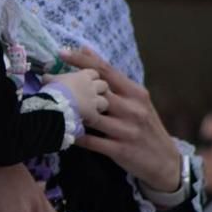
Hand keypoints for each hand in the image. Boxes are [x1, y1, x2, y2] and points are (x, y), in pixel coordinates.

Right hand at [45, 67, 109, 126]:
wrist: (56, 103)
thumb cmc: (53, 89)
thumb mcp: (50, 81)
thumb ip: (51, 78)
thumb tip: (46, 77)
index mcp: (83, 76)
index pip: (94, 73)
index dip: (91, 77)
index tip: (85, 81)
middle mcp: (92, 87)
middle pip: (104, 86)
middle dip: (99, 90)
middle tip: (90, 96)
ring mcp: (94, 101)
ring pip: (105, 102)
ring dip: (99, 106)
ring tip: (90, 110)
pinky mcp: (93, 115)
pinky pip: (96, 118)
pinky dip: (91, 120)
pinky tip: (85, 122)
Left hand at [59, 47, 183, 193]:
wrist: (165, 161)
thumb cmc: (144, 126)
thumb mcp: (136, 100)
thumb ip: (113, 79)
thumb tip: (87, 50)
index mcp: (136, 93)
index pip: (106, 71)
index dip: (82, 60)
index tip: (61, 52)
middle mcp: (132, 108)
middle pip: (96, 91)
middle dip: (70, 86)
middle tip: (46, 81)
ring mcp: (126, 129)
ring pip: (92, 116)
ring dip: (70, 111)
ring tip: (50, 105)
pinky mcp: (120, 149)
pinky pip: (91, 141)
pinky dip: (75, 135)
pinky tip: (61, 131)